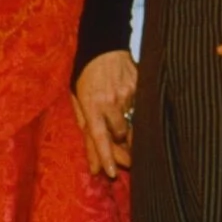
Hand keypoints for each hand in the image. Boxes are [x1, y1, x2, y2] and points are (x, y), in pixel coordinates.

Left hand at [71, 51, 137, 178]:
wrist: (103, 50)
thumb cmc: (87, 79)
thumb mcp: (79, 103)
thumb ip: (86, 132)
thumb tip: (93, 164)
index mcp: (91, 104)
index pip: (99, 136)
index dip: (106, 155)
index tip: (112, 172)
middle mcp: (110, 100)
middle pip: (120, 134)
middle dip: (122, 149)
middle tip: (127, 162)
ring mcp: (128, 94)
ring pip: (133, 124)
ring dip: (129, 132)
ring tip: (125, 127)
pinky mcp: (141, 87)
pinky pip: (142, 110)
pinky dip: (138, 115)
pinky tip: (132, 109)